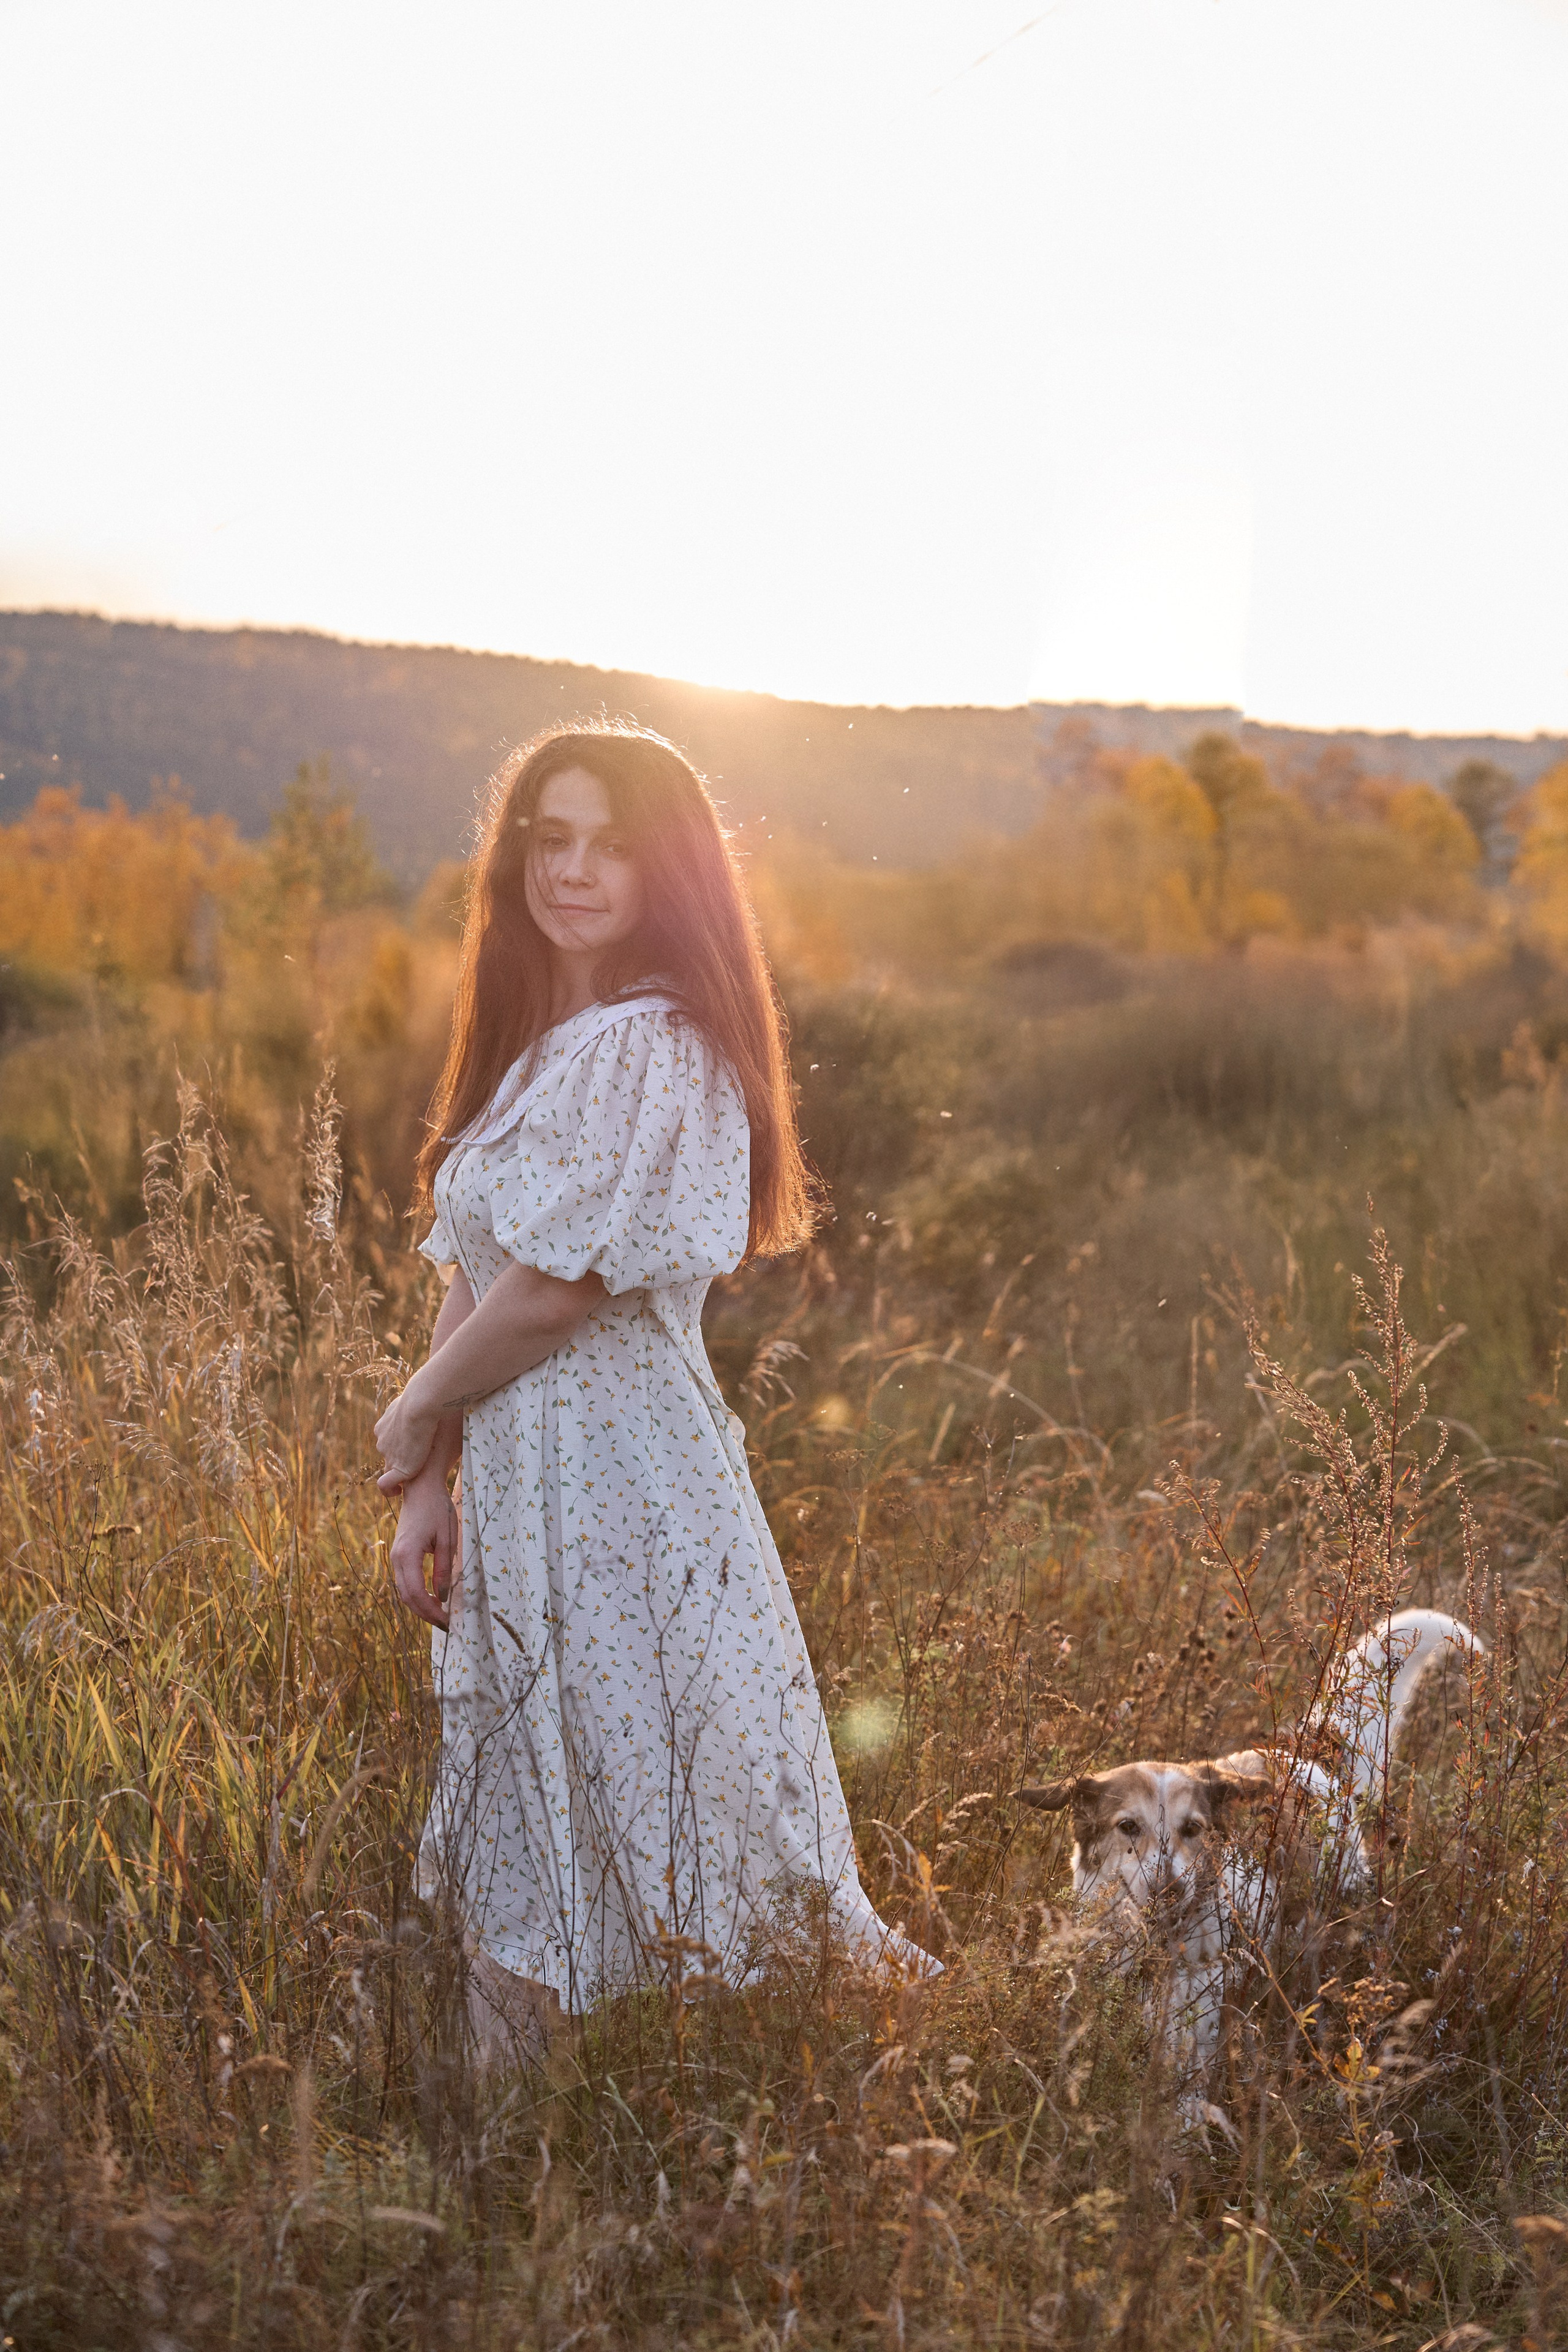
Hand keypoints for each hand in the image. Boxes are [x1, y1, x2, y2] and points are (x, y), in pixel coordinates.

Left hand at [374, 1375, 439, 1491]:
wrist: (423, 1402)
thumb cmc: (434, 1399)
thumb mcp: (429, 1404)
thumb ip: (433, 1408)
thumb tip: (453, 1402)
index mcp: (386, 1425)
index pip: (390, 1440)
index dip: (402, 1445)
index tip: (417, 1445)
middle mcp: (383, 1440)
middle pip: (389, 1455)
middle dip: (401, 1459)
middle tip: (421, 1460)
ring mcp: (388, 1455)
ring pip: (390, 1468)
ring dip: (400, 1473)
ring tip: (415, 1477)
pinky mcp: (397, 1468)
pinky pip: (386, 1485)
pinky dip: (390, 1489)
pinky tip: (400, 1492)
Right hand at [389, 1469, 459, 1628]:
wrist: (421, 1488)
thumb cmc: (437, 1509)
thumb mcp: (447, 1539)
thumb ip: (443, 1569)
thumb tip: (442, 1597)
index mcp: (407, 1554)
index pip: (417, 1593)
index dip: (431, 1611)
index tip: (447, 1622)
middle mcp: (396, 1557)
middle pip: (407, 1596)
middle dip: (426, 1613)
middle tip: (446, 1624)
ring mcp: (395, 1556)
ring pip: (404, 1591)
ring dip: (421, 1605)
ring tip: (441, 1615)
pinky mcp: (400, 1554)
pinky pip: (406, 1581)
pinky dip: (417, 1594)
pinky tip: (433, 1599)